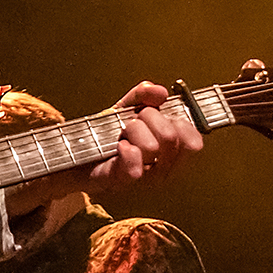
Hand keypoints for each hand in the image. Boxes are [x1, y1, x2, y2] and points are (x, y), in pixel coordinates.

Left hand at [83, 82, 203, 193]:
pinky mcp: (119, 181)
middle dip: (149, 118)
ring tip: (123, 133)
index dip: (179, 123)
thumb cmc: (109, 132)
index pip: (193, 141)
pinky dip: (126, 151)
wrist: (79, 150)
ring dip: (133, 130)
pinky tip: (119, 145)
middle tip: (135, 121)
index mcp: (171, 151)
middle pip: (170, 136)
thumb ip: (145, 95)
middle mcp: (161, 168)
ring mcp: (142, 178)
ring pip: (151, 147)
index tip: (162, 116)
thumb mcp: (128, 107)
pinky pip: (134, 169)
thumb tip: (160, 92)